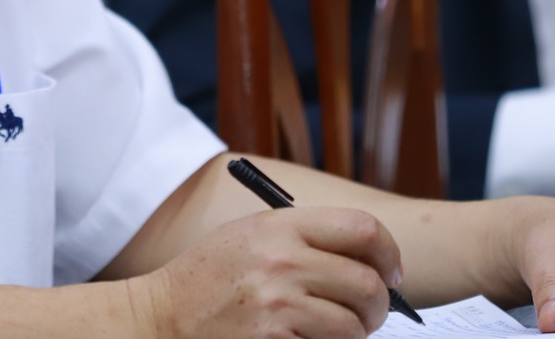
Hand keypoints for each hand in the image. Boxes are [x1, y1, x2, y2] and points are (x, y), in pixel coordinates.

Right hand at [138, 207, 402, 338]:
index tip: (391, 272)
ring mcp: (278, 305)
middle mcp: (282, 261)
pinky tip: (303, 338)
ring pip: (354, 326)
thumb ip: (306, 239)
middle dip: (379, 306)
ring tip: (335, 329)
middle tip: (371, 313)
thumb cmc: (210, 277)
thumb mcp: (252, 236)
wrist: (162, 317)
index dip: (389, 254)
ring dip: (354, 334)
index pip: (363, 229)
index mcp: (281, 226)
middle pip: (368, 284)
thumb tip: (370, 260)